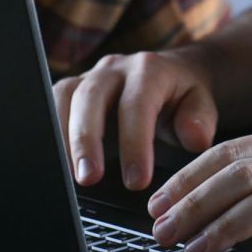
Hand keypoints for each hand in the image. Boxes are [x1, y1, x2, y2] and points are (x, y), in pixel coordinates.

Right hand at [53, 48, 219, 190]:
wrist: (170, 74)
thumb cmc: (183, 96)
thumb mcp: (202, 104)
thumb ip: (200, 120)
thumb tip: (194, 138)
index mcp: (149, 70)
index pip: (137, 104)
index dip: (135, 142)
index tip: (137, 182)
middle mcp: (114, 69)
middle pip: (91, 96)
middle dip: (86, 139)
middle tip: (89, 178)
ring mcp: (89, 77)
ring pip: (63, 97)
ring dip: (61, 137)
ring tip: (65, 176)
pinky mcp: (71, 91)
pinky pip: (50, 106)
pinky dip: (49, 134)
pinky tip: (53, 164)